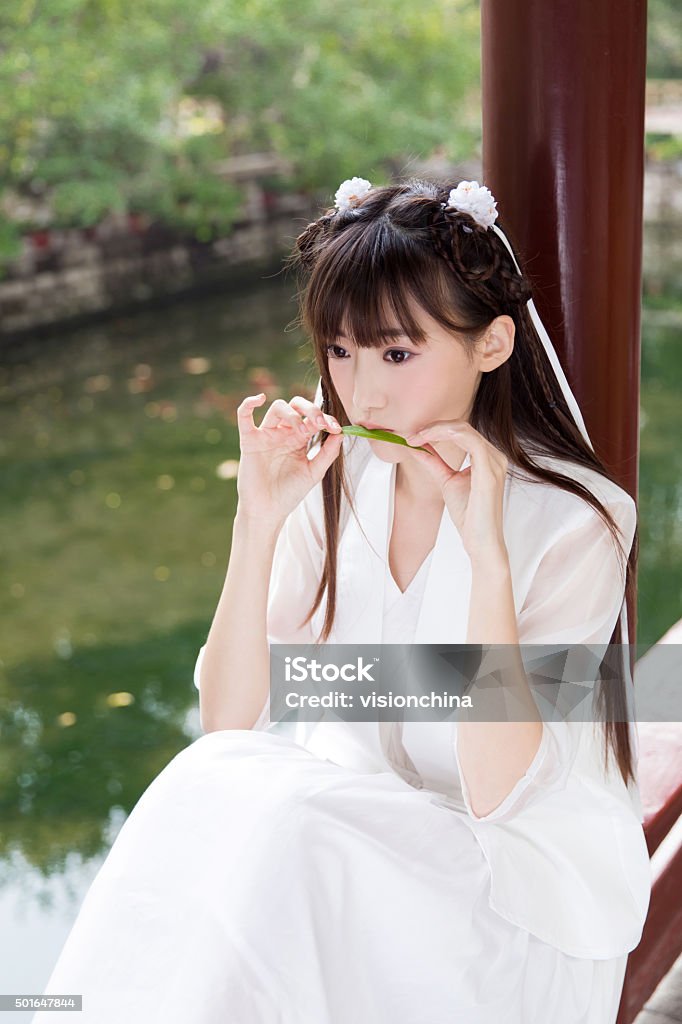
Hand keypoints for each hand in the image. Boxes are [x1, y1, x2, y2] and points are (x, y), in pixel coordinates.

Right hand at [235, 393, 343, 525]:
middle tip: (320, 423)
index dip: (326, 418)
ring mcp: (266, 435)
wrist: (268, 511)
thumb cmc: (290, 493)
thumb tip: (341, 432)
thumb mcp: (314, 472)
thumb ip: (328, 453)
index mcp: (299, 439)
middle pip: (296, 406)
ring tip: (300, 432)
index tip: (336, 428)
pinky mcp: (249, 441)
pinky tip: (259, 399)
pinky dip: (248, 404)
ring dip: (291, 415)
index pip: (313, 418)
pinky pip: (244, 417)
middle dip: (310, 410)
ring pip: (277, 408)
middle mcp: (283, 433)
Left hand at [404, 421, 508, 564]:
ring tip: (415, 437)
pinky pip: (469, 441)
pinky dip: (445, 436)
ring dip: (436, 430)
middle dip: (433, 427)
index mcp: (488, 458)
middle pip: (462, 427)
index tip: (413, 437)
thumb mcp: (447, 481)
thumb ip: (434, 462)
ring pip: (464, 429)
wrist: (480, 541)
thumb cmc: (469, 515)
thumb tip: (417, 447)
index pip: (461, 432)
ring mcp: (495, 462)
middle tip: (410, 435)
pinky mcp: (490, 470)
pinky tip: (427, 440)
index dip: (435, 430)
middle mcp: (495, 456)